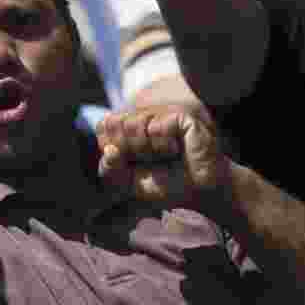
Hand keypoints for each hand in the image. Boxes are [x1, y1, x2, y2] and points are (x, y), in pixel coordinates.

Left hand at [96, 104, 232, 211]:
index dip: (112, 148)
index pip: (103, 126)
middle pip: (116, 123)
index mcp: (130, 126)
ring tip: (164, 155)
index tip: (130, 162)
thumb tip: (109, 151)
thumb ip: (110, 169)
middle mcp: (146, 115)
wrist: (201, 192)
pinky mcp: (182, 116)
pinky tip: (176, 149)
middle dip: (129, 150)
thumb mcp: (129, 182)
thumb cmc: (167, 184)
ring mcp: (164, 113)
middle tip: (150, 160)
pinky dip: (163, 146)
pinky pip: (156, 127)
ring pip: (134, 124)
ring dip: (146, 149)